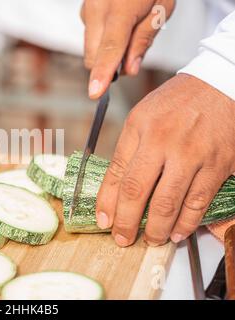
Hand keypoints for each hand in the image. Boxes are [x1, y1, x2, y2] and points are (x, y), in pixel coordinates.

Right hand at [81, 0, 174, 98]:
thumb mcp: (161, 9)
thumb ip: (143, 40)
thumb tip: (129, 70)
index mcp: (121, 9)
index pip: (110, 48)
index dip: (102, 73)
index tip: (95, 93)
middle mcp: (98, 8)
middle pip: (93, 55)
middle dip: (108, 65)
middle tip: (132, 53)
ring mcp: (87, 8)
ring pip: (89, 48)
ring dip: (106, 52)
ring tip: (128, 30)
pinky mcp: (84, 9)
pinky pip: (89, 35)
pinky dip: (101, 39)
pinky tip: (117, 22)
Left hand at [95, 74, 234, 246]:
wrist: (221, 84)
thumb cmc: (179, 101)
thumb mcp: (144, 115)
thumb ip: (130, 147)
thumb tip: (116, 185)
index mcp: (139, 127)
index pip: (116, 172)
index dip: (106, 202)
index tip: (103, 220)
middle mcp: (162, 140)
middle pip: (136, 191)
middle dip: (127, 221)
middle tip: (123, 239)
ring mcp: (191, 153)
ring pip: (167, 202)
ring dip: (157, 228)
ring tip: (151, 239)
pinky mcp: (217, 164)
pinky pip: (197, 201)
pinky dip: (186, 222)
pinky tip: (178, 231)